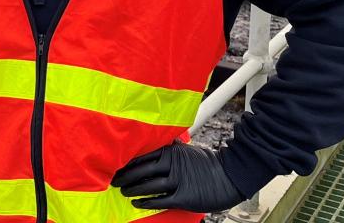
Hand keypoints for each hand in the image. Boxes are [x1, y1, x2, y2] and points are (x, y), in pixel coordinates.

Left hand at [111, 141, 246, 212]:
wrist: (230, 176)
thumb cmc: (206, 163)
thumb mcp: (185, 150)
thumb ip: (168, 147)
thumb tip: (153, 140)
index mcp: (170, 151)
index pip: (141, 155)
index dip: (125, 161)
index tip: (114, 165)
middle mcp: (171, 165)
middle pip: (140, 170)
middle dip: (124, 176)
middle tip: (113, 180)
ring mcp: (178, 181)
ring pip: (147, 186)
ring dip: (132, 189)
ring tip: (123, 191)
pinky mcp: (184, 197)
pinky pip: (160, 200)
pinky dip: (146, 202)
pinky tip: (137, 203)